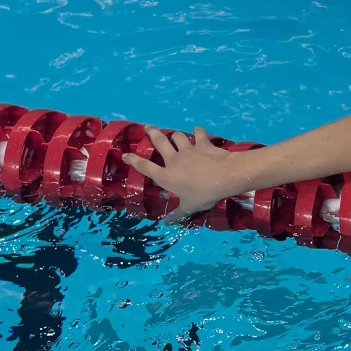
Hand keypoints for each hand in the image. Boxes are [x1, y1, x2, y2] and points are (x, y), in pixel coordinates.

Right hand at [122, 126, 240, 223]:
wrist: (225, 176)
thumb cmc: (204, 194)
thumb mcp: (190, 207)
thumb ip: (177, 214)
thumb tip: (165, 223)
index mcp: (167, 176)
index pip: (145, 167)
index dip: (133, 160)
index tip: (126, 154)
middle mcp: (174, 160)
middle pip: (159, 142)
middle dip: (152, 133)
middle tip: (147, 127)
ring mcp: (188, 149)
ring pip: (177, 136)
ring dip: (175, 135)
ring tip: (174, 135)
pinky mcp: (202, 143)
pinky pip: (198, 133)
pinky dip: (198, 131)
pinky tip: (198, 131)